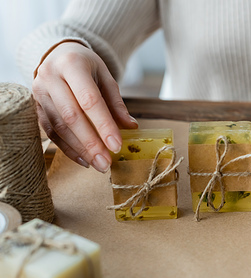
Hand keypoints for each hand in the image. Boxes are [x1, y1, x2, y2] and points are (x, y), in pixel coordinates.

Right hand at [32, 42, 137, 172]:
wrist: (59, 55)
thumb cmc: (87, 67)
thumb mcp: (106, 77)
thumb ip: (116, 103)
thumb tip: (130, 127)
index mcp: (71, 64)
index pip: (89, 100)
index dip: (103, 125)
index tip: (116, 146)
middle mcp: (50, 77)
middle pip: (71, 116)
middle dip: (91, 143)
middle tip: (106, 163)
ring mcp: (39, 93)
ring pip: (59, 127)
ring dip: (80, 149)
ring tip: (99, 164)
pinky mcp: (36, 107)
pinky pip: (51, 132)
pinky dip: (68, 148)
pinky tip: (84, 160)